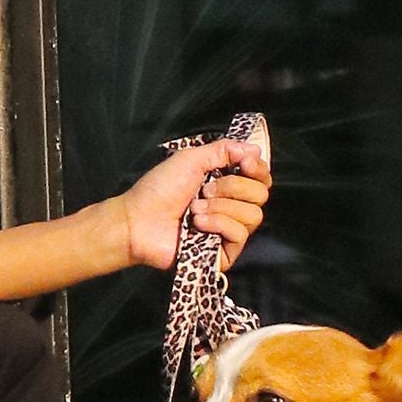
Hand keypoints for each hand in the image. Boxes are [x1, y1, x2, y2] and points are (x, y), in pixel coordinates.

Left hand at [117, 138, 270, 272]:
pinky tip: (198, 224)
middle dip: (234, 186)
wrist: (139, 219)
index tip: (244, 163)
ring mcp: (229, 231)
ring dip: (222, 206)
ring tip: (195, 208)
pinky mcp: (225, 252)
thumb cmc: (159, 189)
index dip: (258, 168)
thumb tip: (254, 148)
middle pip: (261, 194)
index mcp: (226, 184)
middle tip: (206, 189)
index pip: (261, 177)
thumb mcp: (191, 159)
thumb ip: (224, 149)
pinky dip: (219, 223)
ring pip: (253, 215)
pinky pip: (240, 234)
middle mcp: (232, 206)